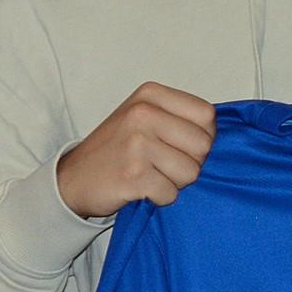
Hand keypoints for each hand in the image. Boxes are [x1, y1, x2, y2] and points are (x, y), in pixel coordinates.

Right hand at [57, 83, 215, 218]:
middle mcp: (142, 113)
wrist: (73, 179)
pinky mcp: (133, 175)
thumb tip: (218, 135)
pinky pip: (171, 193)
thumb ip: (178, 117)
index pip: (207, 115)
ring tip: (151, 175)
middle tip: (164, 165)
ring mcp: (137, 144)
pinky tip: (140, 188)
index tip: (182, 146)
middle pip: (203, 146)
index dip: (203, 137)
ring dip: (175, 182)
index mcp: (150, 94)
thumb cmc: (116, 149)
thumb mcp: (143, 116)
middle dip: (191, 163)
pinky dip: (160, 197)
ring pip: (191, 172)